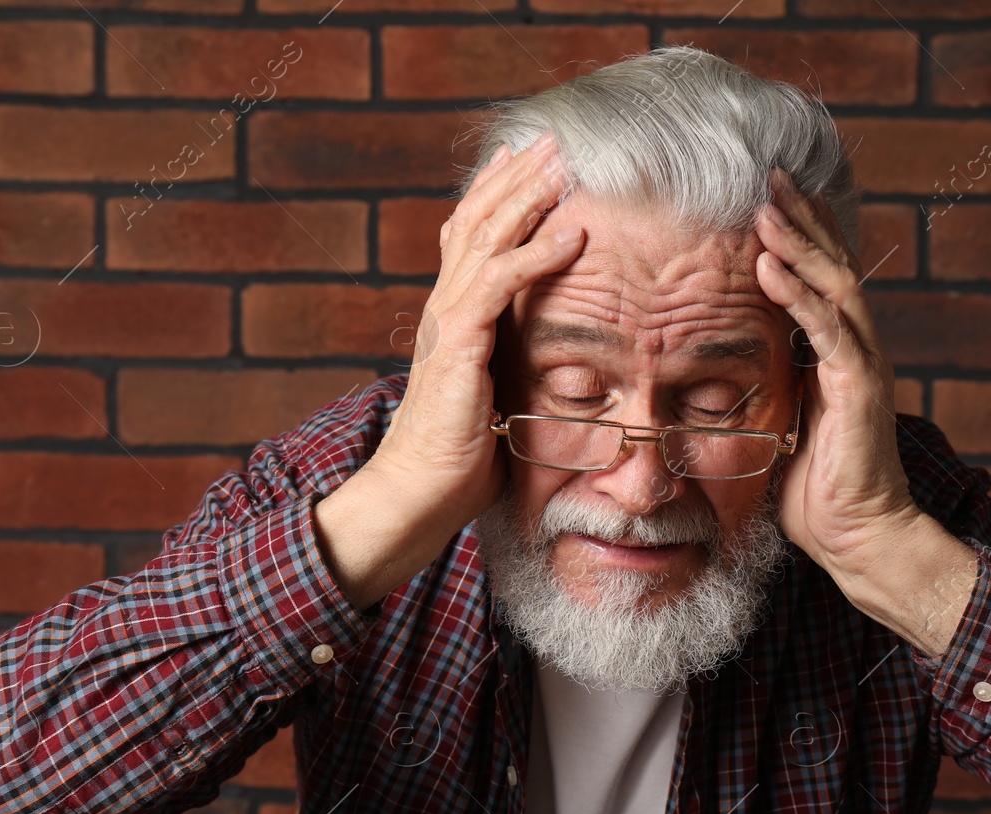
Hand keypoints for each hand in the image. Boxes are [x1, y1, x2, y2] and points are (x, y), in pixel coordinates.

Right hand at [314, 133, 583, 606]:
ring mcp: (448, 323)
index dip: (495, 197)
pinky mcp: (459, 344)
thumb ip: (510, 368)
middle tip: (551, 142)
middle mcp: (444, 309)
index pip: (468, 240)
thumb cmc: (461, 462)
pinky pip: (500, 283)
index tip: (527, 164)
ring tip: (563, 165)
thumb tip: (548, 368)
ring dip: (528, 197)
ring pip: (486, 237)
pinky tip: (573, 235)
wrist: (418, 495)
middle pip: (476, 221)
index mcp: (451, 319)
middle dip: (516, 179)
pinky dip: (538, 254)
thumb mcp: (492, 399)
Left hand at [754, 168, 975, 654]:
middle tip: (770, 174)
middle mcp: (857, 350)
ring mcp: (863, 366)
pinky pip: (827, 330)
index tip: (766, 197)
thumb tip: (720, 374)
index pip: (821, 279)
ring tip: (766, 206)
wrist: (860, 537)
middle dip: (801, 218)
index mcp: (839, 355)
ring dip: (798, 243)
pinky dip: (798, 294)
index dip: (799, 235)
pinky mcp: (857, 389)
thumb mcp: (783, 425)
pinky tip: (770, 265)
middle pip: (832, 266)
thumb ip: (768, 389)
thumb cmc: (817, 491)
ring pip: (834, 285)